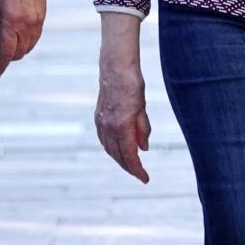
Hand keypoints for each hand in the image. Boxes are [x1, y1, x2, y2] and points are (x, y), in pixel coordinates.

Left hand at [0, 0, 44, 79]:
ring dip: (18, 51)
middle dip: (8, 59)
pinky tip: (18, 37)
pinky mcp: (43, 13)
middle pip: (19, 53)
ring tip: (7, 48)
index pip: (6, 54)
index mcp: (11, 21)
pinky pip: (36, 36)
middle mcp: (27, 23)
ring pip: (29, 47)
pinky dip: (27, 42)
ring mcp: (38, 19)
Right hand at [94, 13, 150, 182]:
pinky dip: (111, 148)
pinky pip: (103, 139)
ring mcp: (101, 122)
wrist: (115, 66)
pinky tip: (117, 149)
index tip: (145, 179)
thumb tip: (144, 149)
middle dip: (129, 167)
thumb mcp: (142, 108)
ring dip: (119, 159)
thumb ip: (142, 130)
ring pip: (109, 149)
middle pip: (118, 156)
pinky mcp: (98, 116)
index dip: (138, 170)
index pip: (129, 156)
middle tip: (140, 174)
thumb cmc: (132, 84)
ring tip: (131, 164)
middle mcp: (108, 127)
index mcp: (121, 126)